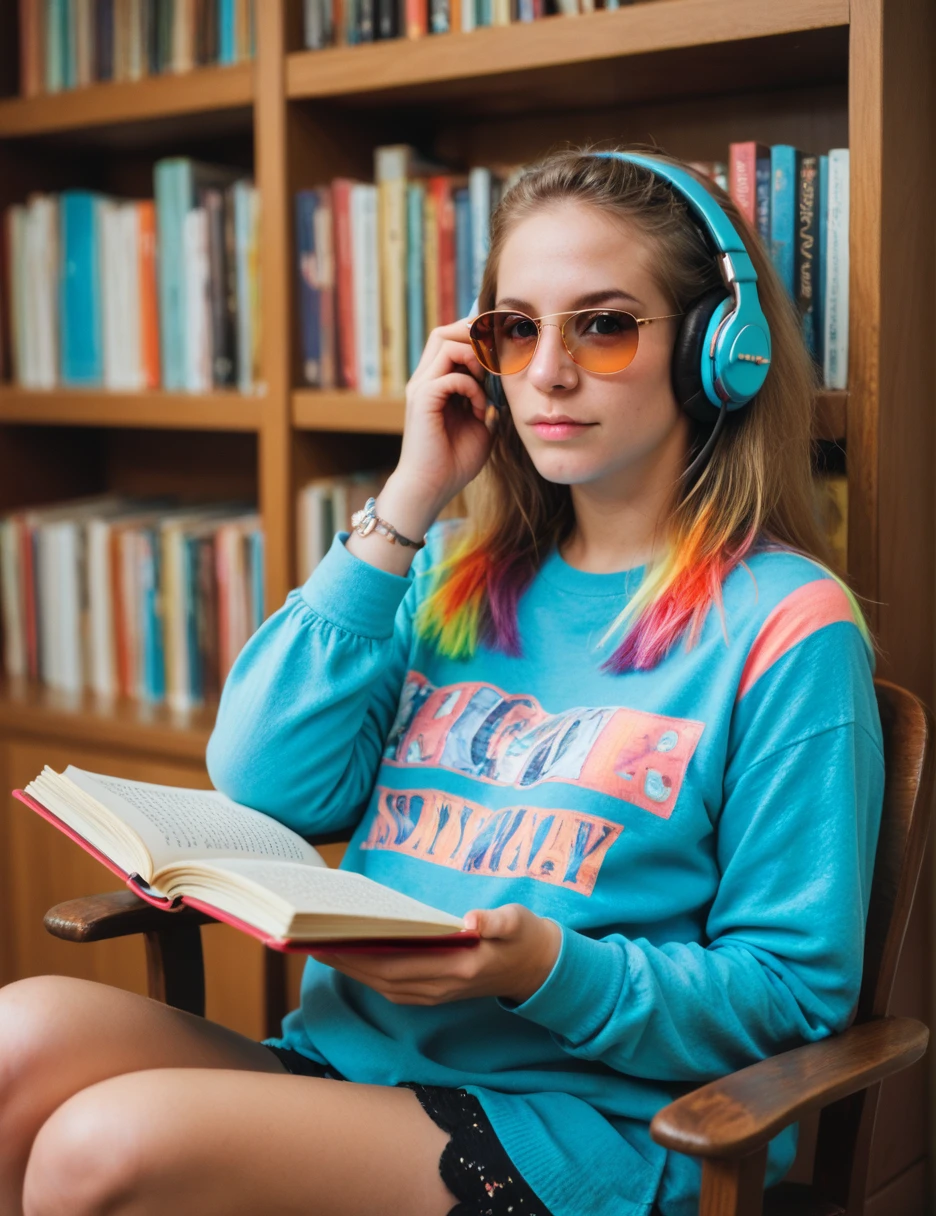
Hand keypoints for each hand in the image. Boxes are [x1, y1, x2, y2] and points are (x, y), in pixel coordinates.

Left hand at [313, 905, 561, 1005]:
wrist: (538, 968)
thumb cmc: (523, 936)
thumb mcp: (518, 921)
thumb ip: (495, 921)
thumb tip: (470, 920)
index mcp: (458, 968)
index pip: (398, 964)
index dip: (361, 955)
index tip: (331, 939)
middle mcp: (442, 987)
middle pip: (382, 977)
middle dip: (344, 960)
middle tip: (309, 938)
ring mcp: (436, 993)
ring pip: (383, 985)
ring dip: (351, 968)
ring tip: (320, 946)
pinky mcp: (434, 991)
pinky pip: (393, 986)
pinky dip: (368, 973)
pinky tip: (352, 957)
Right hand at [393, 317, 497, 526]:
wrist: (432, 488)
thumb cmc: (454, 462)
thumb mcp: (481, 425)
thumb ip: (489, 401)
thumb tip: (506, 386)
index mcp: (436, 383)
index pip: (450, 340)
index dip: (476, 337)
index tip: (502, 352)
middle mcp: (424, 380)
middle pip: (444, 332)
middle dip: (475, 337)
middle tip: (498, 361)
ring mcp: (421, 388)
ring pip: (445, 343)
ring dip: (475, 359)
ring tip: (488, 385)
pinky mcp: (423, 400)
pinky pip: (450, 376)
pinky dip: (472, 387)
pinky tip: (480, 410)